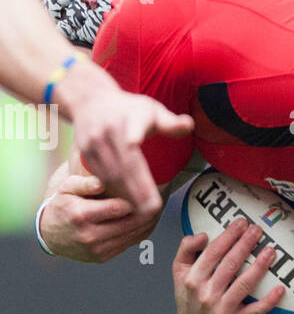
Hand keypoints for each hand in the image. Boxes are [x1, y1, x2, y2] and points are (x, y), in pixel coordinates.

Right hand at [39, 173, 160, 262]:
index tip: (146, 188)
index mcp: (81, 215)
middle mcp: (90, 235)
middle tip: (159, 198)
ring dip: (148, 222)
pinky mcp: (103, 257)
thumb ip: (85, 183)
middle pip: (130, 223)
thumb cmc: (62, 206)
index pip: (119, 207)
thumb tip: (103, 181)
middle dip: (147, 211)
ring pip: (133, 235)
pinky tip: (148, 220)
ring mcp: (97, 250)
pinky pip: (130, 244)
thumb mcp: (67, 188)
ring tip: (157, 207)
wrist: (51, 236)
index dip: (136, 198)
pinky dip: (142, 232)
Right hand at [57, 65, 193, 216]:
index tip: (153, 196)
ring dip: (123, 195)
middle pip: (121, 168)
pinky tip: (124, 202)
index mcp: (126, 119)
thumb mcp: (152, 110)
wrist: (91, 101)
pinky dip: (111, 190)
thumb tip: (189, 124)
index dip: (141, 176)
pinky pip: (99, 175)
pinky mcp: (84, 152)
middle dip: (136, 192)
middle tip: (151, 211)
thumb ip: (170, 122)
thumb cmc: (130, 109)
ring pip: (109, 175)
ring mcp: (92, 142)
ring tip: (139, 212)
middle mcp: (106, 131)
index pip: (132, 149)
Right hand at [172, 217, 286, 313]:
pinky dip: (269, 300)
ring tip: (270, 250)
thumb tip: (202, 235)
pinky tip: (281, 288)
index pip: (213, 252)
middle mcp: (206, 294)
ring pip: (244, 284)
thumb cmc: (191, 296)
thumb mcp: (180, 272)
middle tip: (258, 229)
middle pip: (230, 264)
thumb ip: (186, 250)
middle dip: (245, 244)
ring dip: (259, 266)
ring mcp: (222, 310)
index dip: (228, 236)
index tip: (241, 223)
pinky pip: (256, 310)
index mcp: (192, 279)